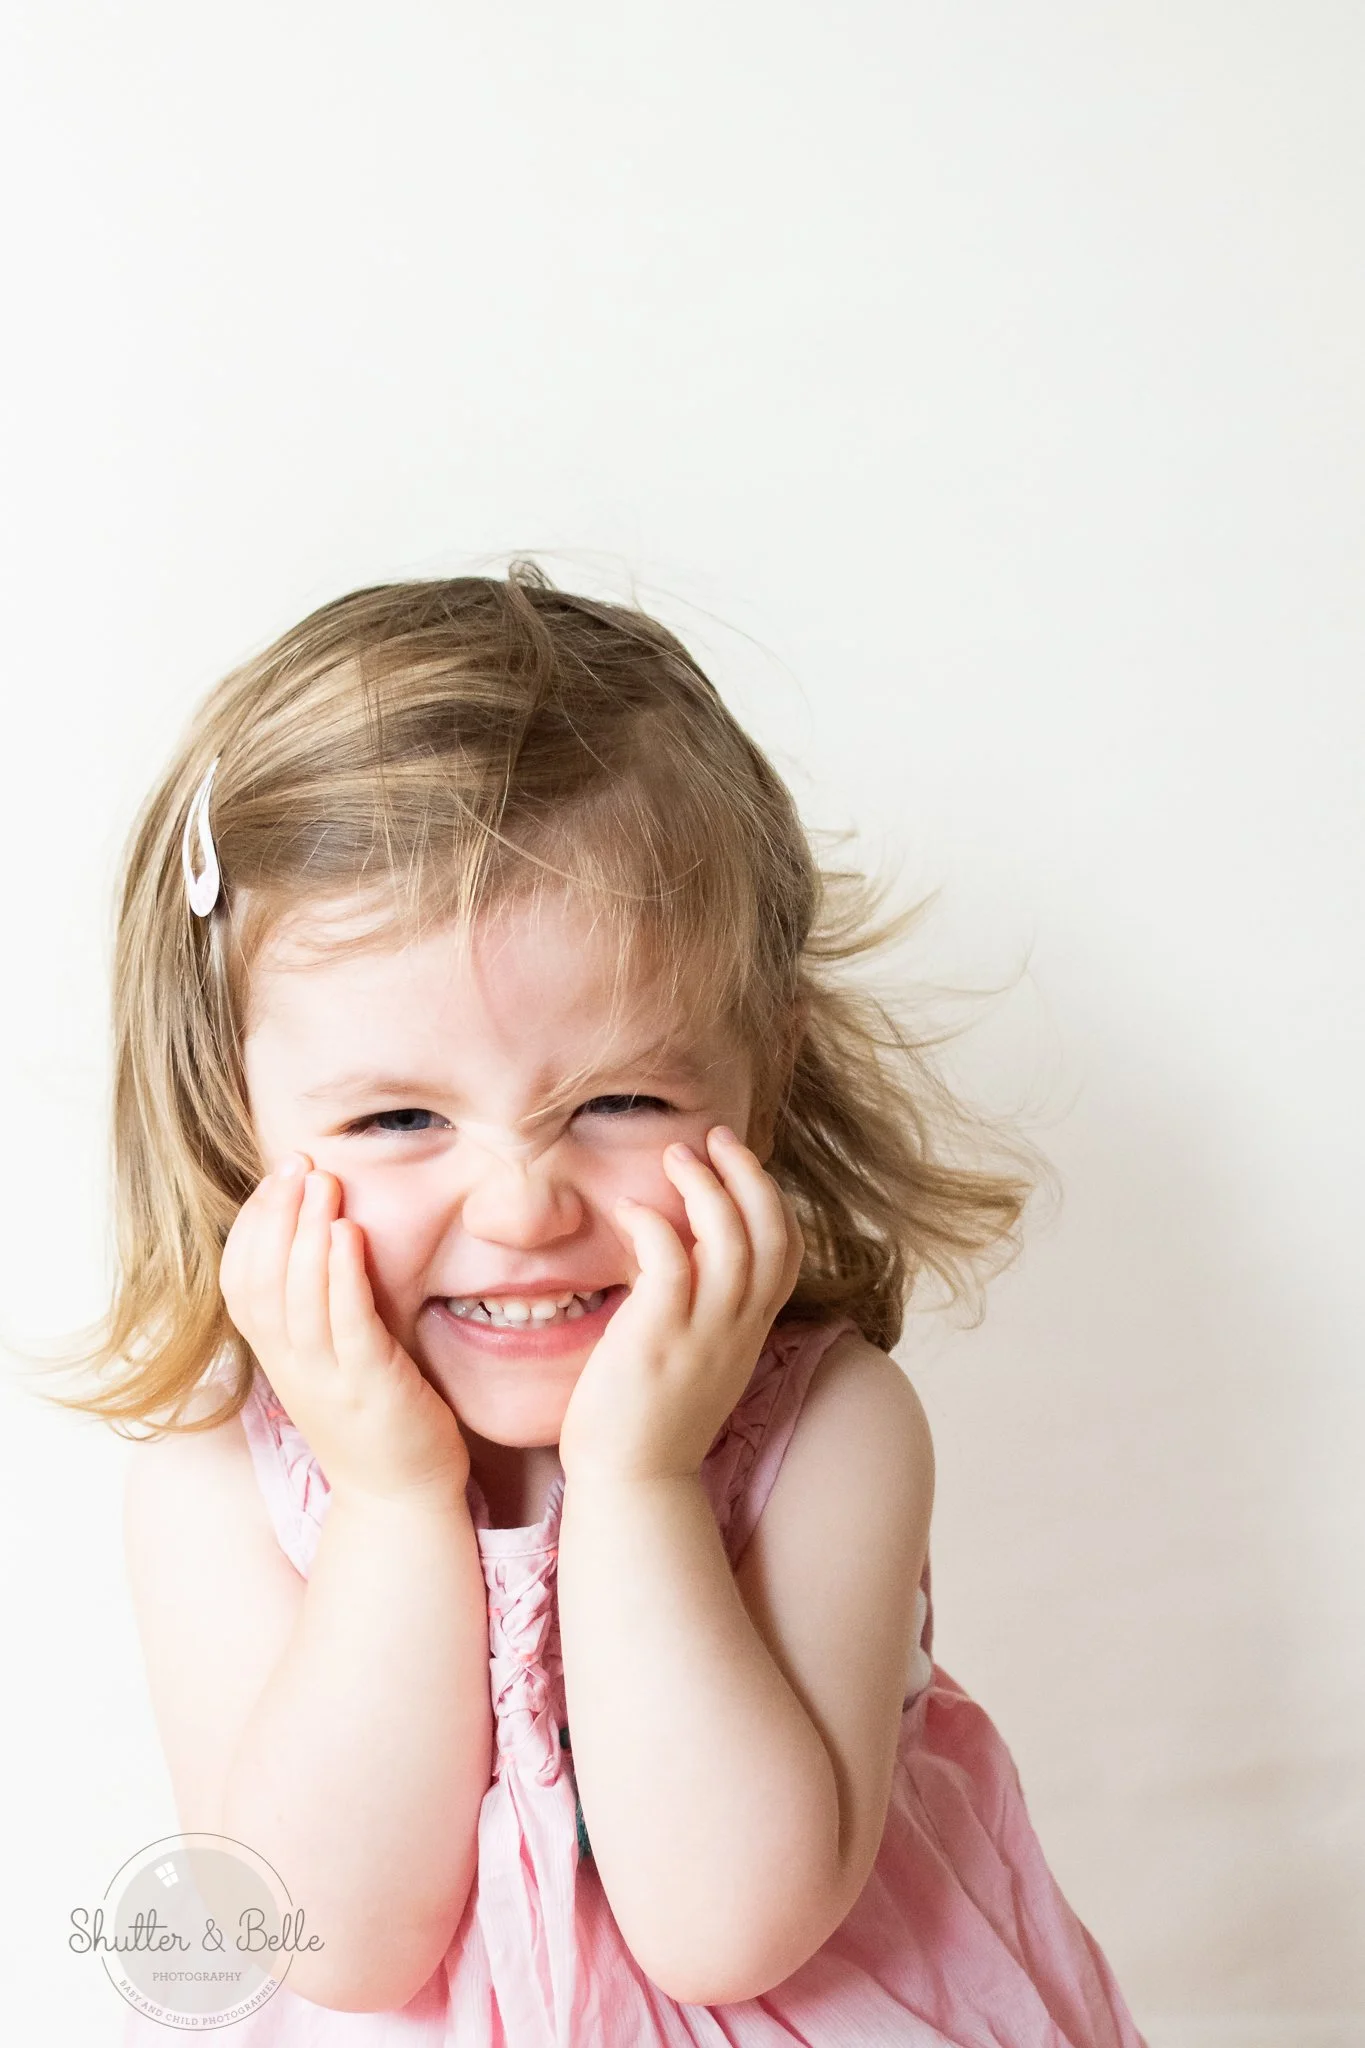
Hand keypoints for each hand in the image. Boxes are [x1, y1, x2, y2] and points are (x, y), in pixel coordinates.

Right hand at [219, 1154, 471, 1505]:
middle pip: (261, 1280)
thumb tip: (324, 1235)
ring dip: (305, 1233)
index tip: (276, 1175)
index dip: (252, 1225)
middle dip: (275, 1214)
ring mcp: (327, 1380)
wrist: (401, 1499)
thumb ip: (320, 1308)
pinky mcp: (370, 1389)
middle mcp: (291, 1367)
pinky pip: (345, 1326)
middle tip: (297, 1161)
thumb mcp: (333, 1359)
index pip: (239, 1281)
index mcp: (278, 1358)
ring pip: (296, 1298)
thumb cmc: (377, 1418)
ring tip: (322, 1182)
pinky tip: (347, 1234)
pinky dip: (340, 1276)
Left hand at [556, 1125, 805, 1484]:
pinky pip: (671, 1263)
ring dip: (706, 1186)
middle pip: (771, 1232)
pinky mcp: (658, 1339)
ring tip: (676, 1154)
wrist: (633, 1481)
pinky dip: (657, 1224)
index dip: (773, 1200)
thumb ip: (705, 1310)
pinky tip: (632, 1210)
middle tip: (715, 1137)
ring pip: (731, 1240)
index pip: (789, 1252)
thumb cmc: (652, 1418)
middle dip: (749, 1174)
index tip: (740, 1164)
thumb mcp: (699, 1358)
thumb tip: (685, 1255)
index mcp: (750, 1330)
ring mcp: (702, 1333)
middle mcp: (738, 1328)